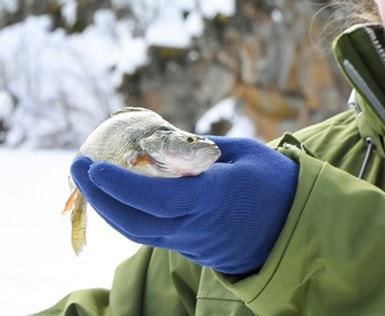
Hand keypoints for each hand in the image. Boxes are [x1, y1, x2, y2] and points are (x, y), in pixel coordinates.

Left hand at [71, 136, 298, 274]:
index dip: (120, 185)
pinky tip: (122, 199)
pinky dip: (131, 217)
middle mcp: (198, 227)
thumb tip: (165, 140)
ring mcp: (195, 243)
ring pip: (140, 234)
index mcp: (214, 199)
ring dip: (110, 209)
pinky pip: (155, 236)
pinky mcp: (195, 251)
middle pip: (136, 221)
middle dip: (100, 196)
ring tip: (92, 183)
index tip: (94, 166)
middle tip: (77, 166)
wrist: (300, 228)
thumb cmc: (277, 182)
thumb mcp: (246, 152)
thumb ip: (204, 148)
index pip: (155, 197)